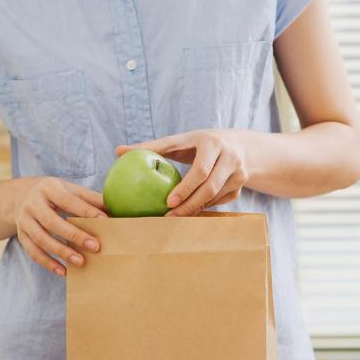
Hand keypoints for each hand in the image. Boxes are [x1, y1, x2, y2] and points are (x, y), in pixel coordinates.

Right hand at [13, 177, 106, 275]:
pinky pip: (33, 252)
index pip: (68, 201)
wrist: (20, 196)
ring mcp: (24, 221)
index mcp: (48, 188)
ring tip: (81, 262)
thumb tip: (115, 209)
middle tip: (95, 247)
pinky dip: (48, 263)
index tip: (104, 221)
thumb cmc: (54, 194)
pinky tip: (64, 271)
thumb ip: (90, 198)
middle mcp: (33, 204)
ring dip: (61, 252)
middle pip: (52, 222)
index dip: (86, 211)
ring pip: (41, 239)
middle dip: (74, 235)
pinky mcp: (21, 235)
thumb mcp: (69, 189)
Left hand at [117, 129, 248, 215]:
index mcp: (212, 143)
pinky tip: (190, 213)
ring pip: (216, 198)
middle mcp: (230, 157)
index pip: (200, 169)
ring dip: (196, 209)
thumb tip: (118, 151)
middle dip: (189, 205)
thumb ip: (151, 147)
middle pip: (210, 188)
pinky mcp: (241, 186)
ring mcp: (239, 173)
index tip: (167, 202)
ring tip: (175, 219)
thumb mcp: (179, 141)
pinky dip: (205, 208)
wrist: (240, 145)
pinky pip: (221, 203)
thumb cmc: (198, 143)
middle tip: (168, 218)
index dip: (185, 187)